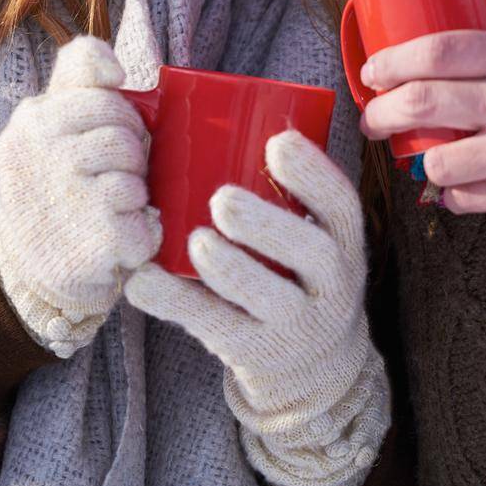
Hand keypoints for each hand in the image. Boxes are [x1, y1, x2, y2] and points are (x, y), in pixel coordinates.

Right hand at [0, 35, 159, 355]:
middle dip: (132, 157)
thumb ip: (79, 76)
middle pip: (127, 134)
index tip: (112, 136)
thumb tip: (114, 67)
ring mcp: (68, 195)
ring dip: (136, 197)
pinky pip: (147, 223)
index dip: (122, 116)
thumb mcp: (51, 122)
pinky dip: (144, 236)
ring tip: (110, 211)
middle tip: (112, 180)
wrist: (27, 270)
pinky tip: (119, 241)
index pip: (103, 93)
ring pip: (137, 176)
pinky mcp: (95, 240)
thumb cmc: (54, 183)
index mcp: (34, 120)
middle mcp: (42, 153)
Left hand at [124, 128, 389, 485]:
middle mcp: (332, 285)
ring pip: (270, 300)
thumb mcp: (311, 237)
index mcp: (344, 242)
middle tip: (223, 200)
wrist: (314, 367)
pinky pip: (217, 329)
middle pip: (312, 254)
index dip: (315, 173)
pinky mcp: (255, 353)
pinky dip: (176, 304)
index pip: (342, 205)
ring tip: (196, 241)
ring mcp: (296, 326)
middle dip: (268, 225)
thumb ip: (283, 195)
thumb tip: (210, 117)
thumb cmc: (296, 273)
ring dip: (230, 268)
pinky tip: (142, 281)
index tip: (278, 142)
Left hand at [360, 17, 485, 225]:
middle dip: (382, 113)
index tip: (373, 70)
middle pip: (423, 104)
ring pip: (441, 163)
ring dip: (420, 162)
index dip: (392, 61)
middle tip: (371, 119)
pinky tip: (451, 190)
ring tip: (416, 158)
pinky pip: (476, 200)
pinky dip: (454, 196)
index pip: (438, 51)